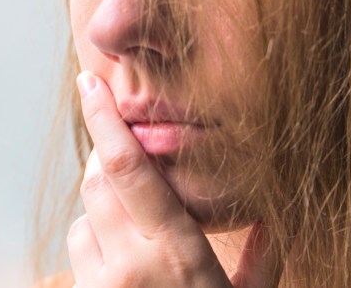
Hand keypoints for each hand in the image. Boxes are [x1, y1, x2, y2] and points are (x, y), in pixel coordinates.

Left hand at [68, 71, 278, 287]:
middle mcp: (131, 265)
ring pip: (82, 222)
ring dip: (102, 218)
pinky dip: (96, 254)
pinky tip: (126, 277)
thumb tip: (274, 217)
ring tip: (138, 245)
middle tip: (123, 159)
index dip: (104, 119)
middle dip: (105, 161)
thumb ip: (261, 255)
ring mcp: (100, 286)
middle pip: (97, 183)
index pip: (128, 168)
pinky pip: (77, 258)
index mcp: (179, 252)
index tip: (89, 83)